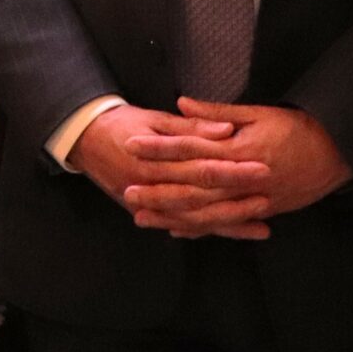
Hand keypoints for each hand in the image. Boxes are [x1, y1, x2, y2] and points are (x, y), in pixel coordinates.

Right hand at [70, 103, 271, 239]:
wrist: (84, 141)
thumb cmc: (122, 124)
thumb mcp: (154, 118)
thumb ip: (190, 126)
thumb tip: (226, 130)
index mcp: (153, 159)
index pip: (200, 166)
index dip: (232, 168)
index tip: (262, 166)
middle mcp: (150, 185)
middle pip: (200, 195)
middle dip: (236, 198)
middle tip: (268, 195)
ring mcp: (147, 203)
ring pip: (193, 218)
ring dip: (228, 222)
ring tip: (261, 223)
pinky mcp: (146, 212)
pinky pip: (181, 225)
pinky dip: (208, 231)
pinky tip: (234, 232)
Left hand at [119, 99, 352, 232]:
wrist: (339, 153)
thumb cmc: (299, 128)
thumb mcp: (259, 112)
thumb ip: (217, 111)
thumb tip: (181, 103)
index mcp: (239, 148)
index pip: (191, 147)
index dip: (160, 147)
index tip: (132, 145)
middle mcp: (243, 178)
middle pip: (192, 186)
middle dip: (158, 189)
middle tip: (126, 190)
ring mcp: (252, 199)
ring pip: (205, 212)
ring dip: (172, 215)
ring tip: (141, 217)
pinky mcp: (262, 212)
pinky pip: (226, 225)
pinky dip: (201, 228)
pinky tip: (177, 230)